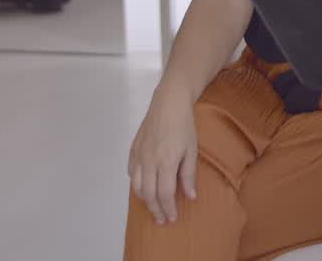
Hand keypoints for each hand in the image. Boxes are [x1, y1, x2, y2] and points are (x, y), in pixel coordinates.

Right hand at [127, 84, 197, 225]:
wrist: (169, 102)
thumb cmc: (184, 125)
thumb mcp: (191, 150)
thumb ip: (188, 175)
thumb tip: (190, 197)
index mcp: (165, 162)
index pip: (165, 194)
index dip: (168, 209)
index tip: (172, 218)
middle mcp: (149, 161)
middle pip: (148, 194)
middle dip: (155, 210)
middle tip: (162, 220)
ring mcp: (139, 155)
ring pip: (136, 186)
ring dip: (144, 200)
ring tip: (153, 207)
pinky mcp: (133, 149)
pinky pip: (130, 173)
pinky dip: (136, 184)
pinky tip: (143, 187)